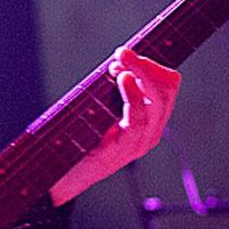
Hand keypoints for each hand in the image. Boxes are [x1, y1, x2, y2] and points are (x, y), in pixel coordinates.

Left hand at [49, 47, 180, 204]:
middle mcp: (151, 130)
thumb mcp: (101, 107)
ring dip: (140, 73)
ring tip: (121, 61)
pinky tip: (124, 79)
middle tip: (123, 53)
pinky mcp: (124, 149)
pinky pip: (139, 118)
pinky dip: (134, 95)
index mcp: (149, 118)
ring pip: (157, 101)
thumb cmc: (79, 138)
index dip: (151, 63)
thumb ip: (113, 89)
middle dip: (147, 64)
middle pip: (167, 88)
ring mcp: (141, 142)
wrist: (60, 175)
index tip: (127, 53)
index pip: (168, 84)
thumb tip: (119, 62)